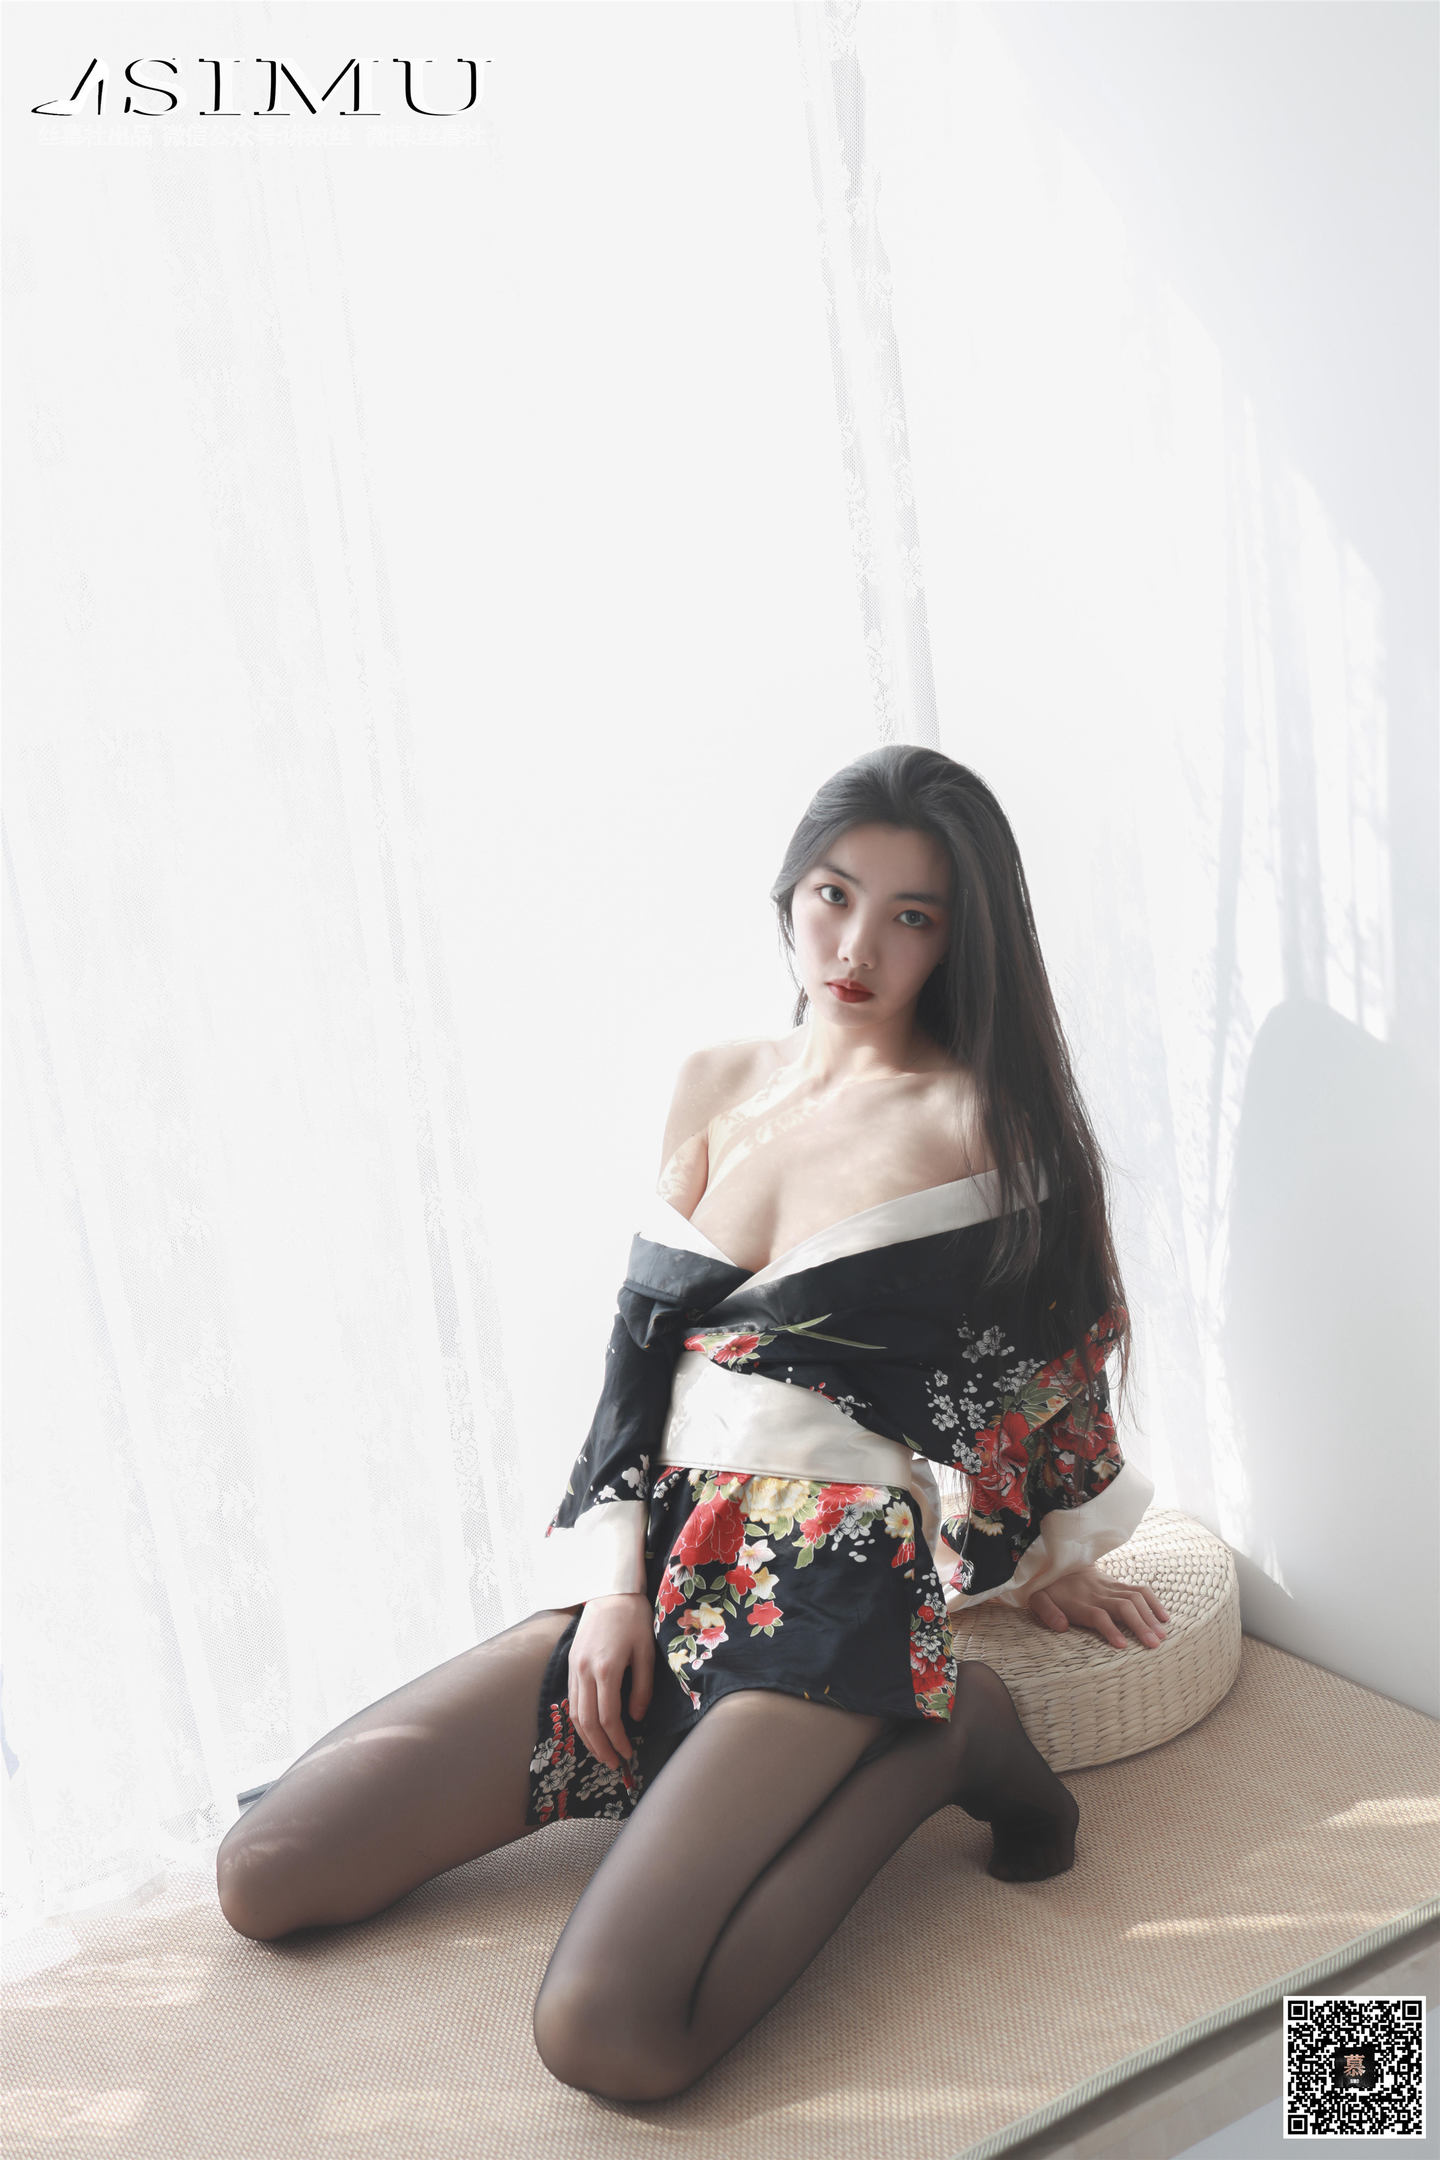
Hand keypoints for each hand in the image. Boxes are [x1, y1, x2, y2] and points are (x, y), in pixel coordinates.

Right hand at [568, 1592, 654, 1769]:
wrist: (610, 1590)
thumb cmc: (634, 1618)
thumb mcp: (647, 1652)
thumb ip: (643, 1687)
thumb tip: (635, 1718)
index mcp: (607, 1669)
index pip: (608, 1717)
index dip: (618, 1740)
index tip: (628, 1754)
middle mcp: (585, 1671)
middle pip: (587, 1721)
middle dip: (600, 1747)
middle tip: (615, 1764)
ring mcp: (574, 1667)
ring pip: (575, 1713)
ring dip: (587, 1738)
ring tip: (602, 1753)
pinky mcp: (570, 1662)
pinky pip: (572, 1699)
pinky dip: (579, 1720)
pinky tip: (589, 1729)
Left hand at [1027, 1564, 1168, 1648]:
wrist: (1058, 1560)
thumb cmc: (1048, 1588)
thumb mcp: (1038, 1600)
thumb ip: (1047, 1613)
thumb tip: (1062, 1627)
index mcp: (1079, 1602)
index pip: (1098, 1615)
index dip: (1110, 1629)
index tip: (1122, 1646)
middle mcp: (1098, 1594)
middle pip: (1123, 1607)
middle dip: (1140, 1625)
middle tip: (1154, 1645)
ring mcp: (1110, 1587)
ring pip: (1135, 1598)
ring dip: (1150, 1616)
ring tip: (1162, 1636)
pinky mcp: (1118, 1584)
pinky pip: (1140, 1590)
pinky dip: (1153, 1603)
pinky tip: (1164, 1618)